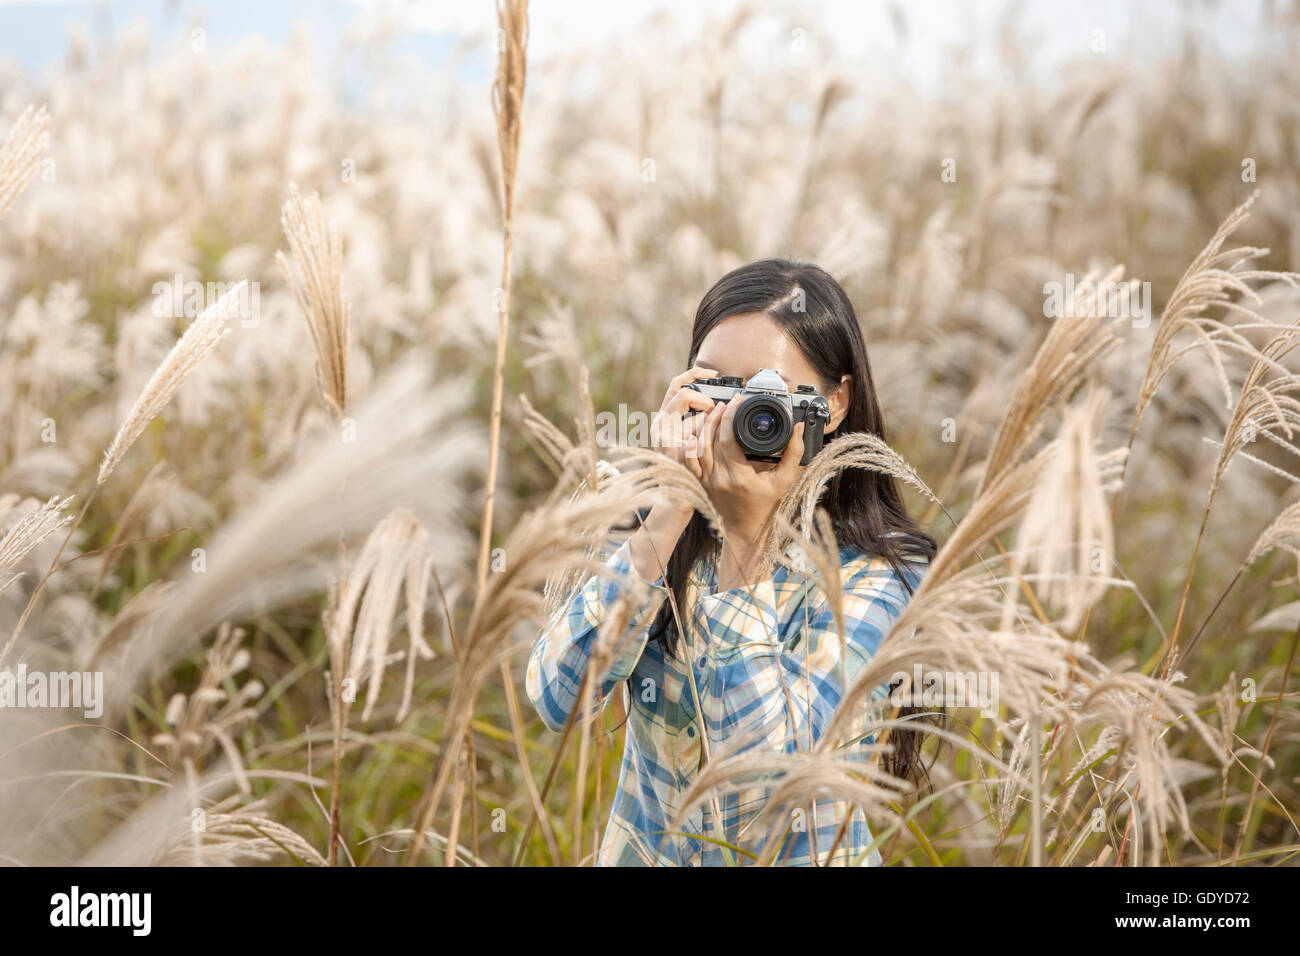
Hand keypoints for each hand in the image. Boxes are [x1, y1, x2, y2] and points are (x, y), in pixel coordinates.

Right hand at [649, 365, 719, 480]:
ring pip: (693, 417)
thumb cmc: (688, 469)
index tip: (715, 374)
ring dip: (708, 425)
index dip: (695, 373)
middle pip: (683, 394)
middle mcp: (661, 425)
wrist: (676, 498)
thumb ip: (695, 422)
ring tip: (710, 439)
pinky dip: (702, 444)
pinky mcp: (672, 451)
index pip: (677, 384)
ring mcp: (664, 438)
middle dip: (704, 401)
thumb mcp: (688, 440)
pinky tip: (700, 452)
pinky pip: (694, 439)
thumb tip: (716, 406)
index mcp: (665, 418)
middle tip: (714, 413)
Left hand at [695, 395, 805, 536]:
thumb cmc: (765, 504)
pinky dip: (690, 442)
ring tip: (713, 411)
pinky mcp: (698, 481)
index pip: (727, 441)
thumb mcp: (784, 480)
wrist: (745, 528)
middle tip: (726, 402)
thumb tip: (798, 428)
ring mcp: (705, 481)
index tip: (736, 402)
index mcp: (738, 477)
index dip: (729, 417)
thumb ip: (793, 453)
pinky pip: (688, 459)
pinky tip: (696, 429)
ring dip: (702, 426)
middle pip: (708, 440)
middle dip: (716, 417)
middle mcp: (718, 479)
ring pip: (695, 447)